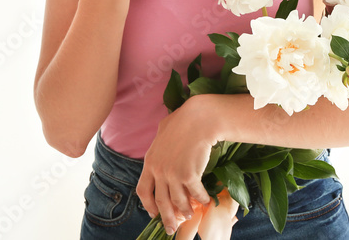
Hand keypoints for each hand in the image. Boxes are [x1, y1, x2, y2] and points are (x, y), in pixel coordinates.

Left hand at [136, 96, 216, 234]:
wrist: (199, 118)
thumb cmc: (183, 121)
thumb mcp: (163, 133)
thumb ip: (159, 147)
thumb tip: (160, 152)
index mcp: (150, 161)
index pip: (142, 190)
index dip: (147, 205)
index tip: (153, 213)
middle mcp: (158, 170)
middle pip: (160, 202)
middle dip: (166, 218)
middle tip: (170, 229)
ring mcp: (172, 174)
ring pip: (178, 201)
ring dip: (185, 211)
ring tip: (190, 215)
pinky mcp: (188, 175)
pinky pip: (195, 194)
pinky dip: (201, 199)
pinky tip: (206, 200)